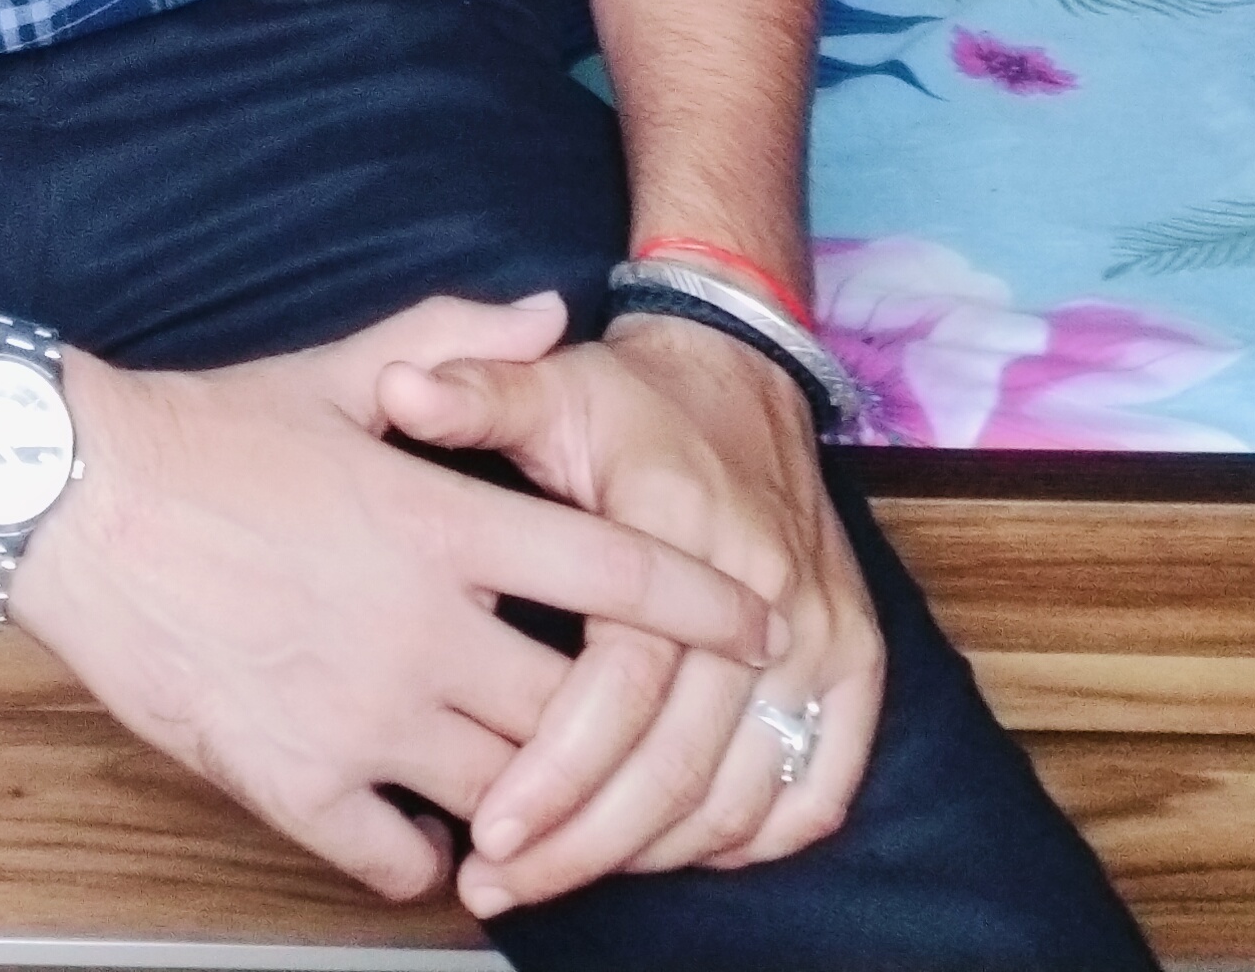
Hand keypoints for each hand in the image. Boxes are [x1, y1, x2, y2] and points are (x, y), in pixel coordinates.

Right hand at [7, 295, 782, 909]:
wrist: (71, 493)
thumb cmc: (202, 430)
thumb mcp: (335, 370)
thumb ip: (455, 344)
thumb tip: (550, 309)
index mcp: (434, 519)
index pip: (611, 567)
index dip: (699, 601)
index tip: (756, 623)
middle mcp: (415, 624)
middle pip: (578, 708)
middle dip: (618, 725)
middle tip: (636, 729)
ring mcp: (356, 712)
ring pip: (506, 794)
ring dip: (534, 798)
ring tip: (541, 789)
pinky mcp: (290, 779)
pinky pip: (398, 859)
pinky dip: (427, 856)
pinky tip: (426, 828)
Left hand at [376, 312, 881, 921]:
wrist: (742, 372)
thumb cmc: (627, 398)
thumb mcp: (547, 383)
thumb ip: (473, 392)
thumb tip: (398, 391)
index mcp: (682, 527)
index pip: (622, 683)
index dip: (554, 767)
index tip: (485, 828)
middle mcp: (766, 590)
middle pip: (678, 761)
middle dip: (583, 841)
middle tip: (499, 882)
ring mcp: (824, 633)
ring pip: (740, 795)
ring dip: (651, 854)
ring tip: (557, 877)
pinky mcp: (856, 664)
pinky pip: (812, 792)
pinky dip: (744, 840)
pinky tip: (667, 850)